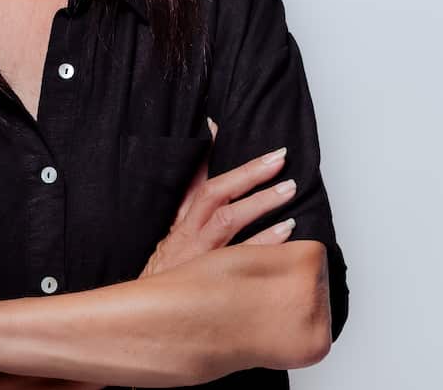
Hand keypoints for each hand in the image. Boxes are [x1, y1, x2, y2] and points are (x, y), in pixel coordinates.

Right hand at [138, 118, 297, 278]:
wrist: (154, 316)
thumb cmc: (171, 273)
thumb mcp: (175, 235)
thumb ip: (191, 203)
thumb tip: (207, 174)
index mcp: (180, 220)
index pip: (192, 179)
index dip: (204, 151)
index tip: (217, 126)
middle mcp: (188, 233)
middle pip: (216, 194)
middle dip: (247, 174)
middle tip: (277, 159)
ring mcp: (200, 255)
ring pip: (229, 221)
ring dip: (261, 203)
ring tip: (288, 189)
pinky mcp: (212, 278)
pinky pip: (244, 257)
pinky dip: (267, 243)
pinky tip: (288, 233)